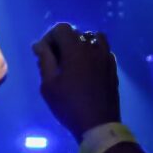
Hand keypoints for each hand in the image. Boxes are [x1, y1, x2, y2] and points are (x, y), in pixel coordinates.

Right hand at [32, 22, 120, 141]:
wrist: (97, 124)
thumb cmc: (68, 104)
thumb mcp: (49, 84)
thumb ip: (44, 60)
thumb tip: (39, 45)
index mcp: (75, 49)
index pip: (61, 28)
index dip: (49, 37)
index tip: (43, 53)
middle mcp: (92, 48)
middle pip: (76, 33)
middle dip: (62, 42)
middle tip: (54, 60)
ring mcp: (106, 57)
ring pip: (92, 38)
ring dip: (80, 44)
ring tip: (73, 60)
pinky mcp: (112, 68)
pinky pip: (103, 50)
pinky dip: (93, 52)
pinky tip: (87, 67)